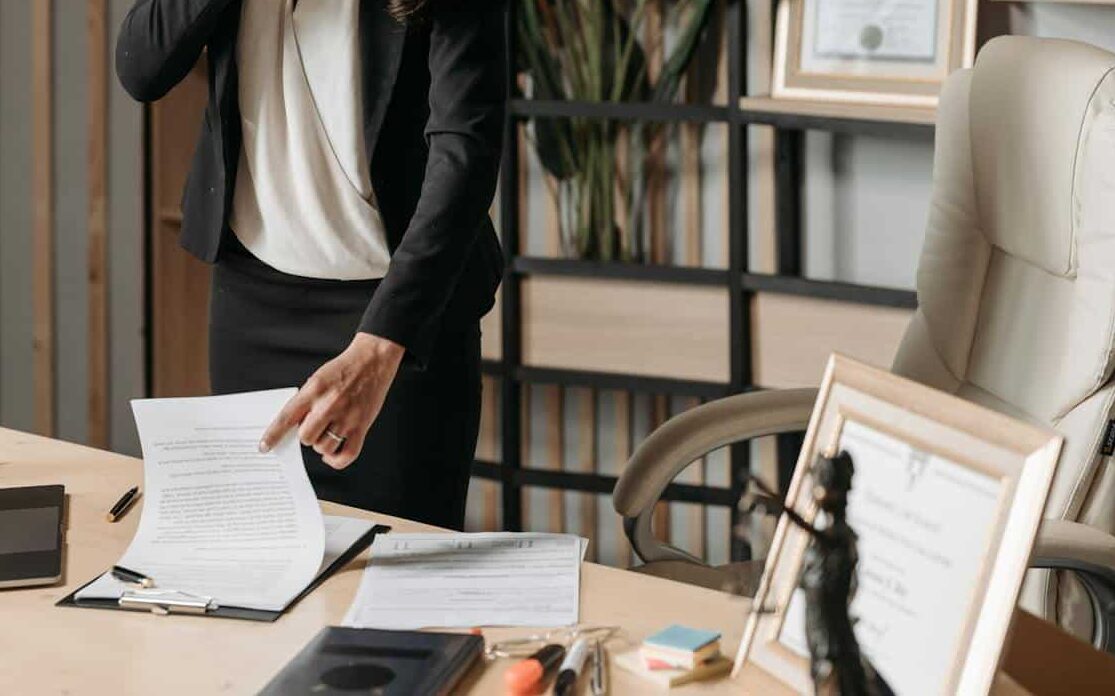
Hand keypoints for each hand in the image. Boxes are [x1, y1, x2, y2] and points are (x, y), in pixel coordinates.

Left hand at [259, 333, 404, 468]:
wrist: (373, 361)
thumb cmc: (344, 369)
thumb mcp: (317, 379)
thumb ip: (306, 401)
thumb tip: (294, 425)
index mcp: (314, 391)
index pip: (287, 418)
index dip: (273, 435)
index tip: (264, 447)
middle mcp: (329, 405)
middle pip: (306, 437)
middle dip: (306, 435)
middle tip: (312, 428)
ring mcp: (347, 418)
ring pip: (324, 447)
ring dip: (321, 444)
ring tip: (325, 435)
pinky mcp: (362, 426)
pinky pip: (347, 454)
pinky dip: (336, 460)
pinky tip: (331, 455)